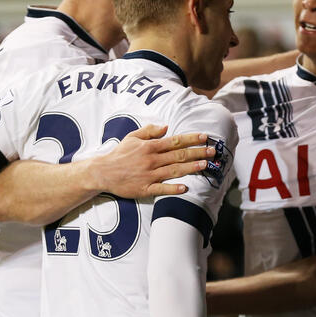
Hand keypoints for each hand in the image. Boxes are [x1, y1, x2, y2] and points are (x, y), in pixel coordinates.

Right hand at [91, 125, 215, 198]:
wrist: (102, 172)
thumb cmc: (119, 154)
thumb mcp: (132, 137)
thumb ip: (150, 131)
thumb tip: (167, 127)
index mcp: (150, 146)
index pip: (175, 141)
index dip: (191, 139)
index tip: (205, 137)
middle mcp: (152, 160)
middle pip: (179, 155)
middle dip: (197, 152)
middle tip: (212, 151)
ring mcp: (149, 175)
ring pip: (174, 171)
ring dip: (191, 168)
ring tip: (205, 165)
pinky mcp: (145, 189)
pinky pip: (161, 189)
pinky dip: (173, 189)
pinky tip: (185, 188)